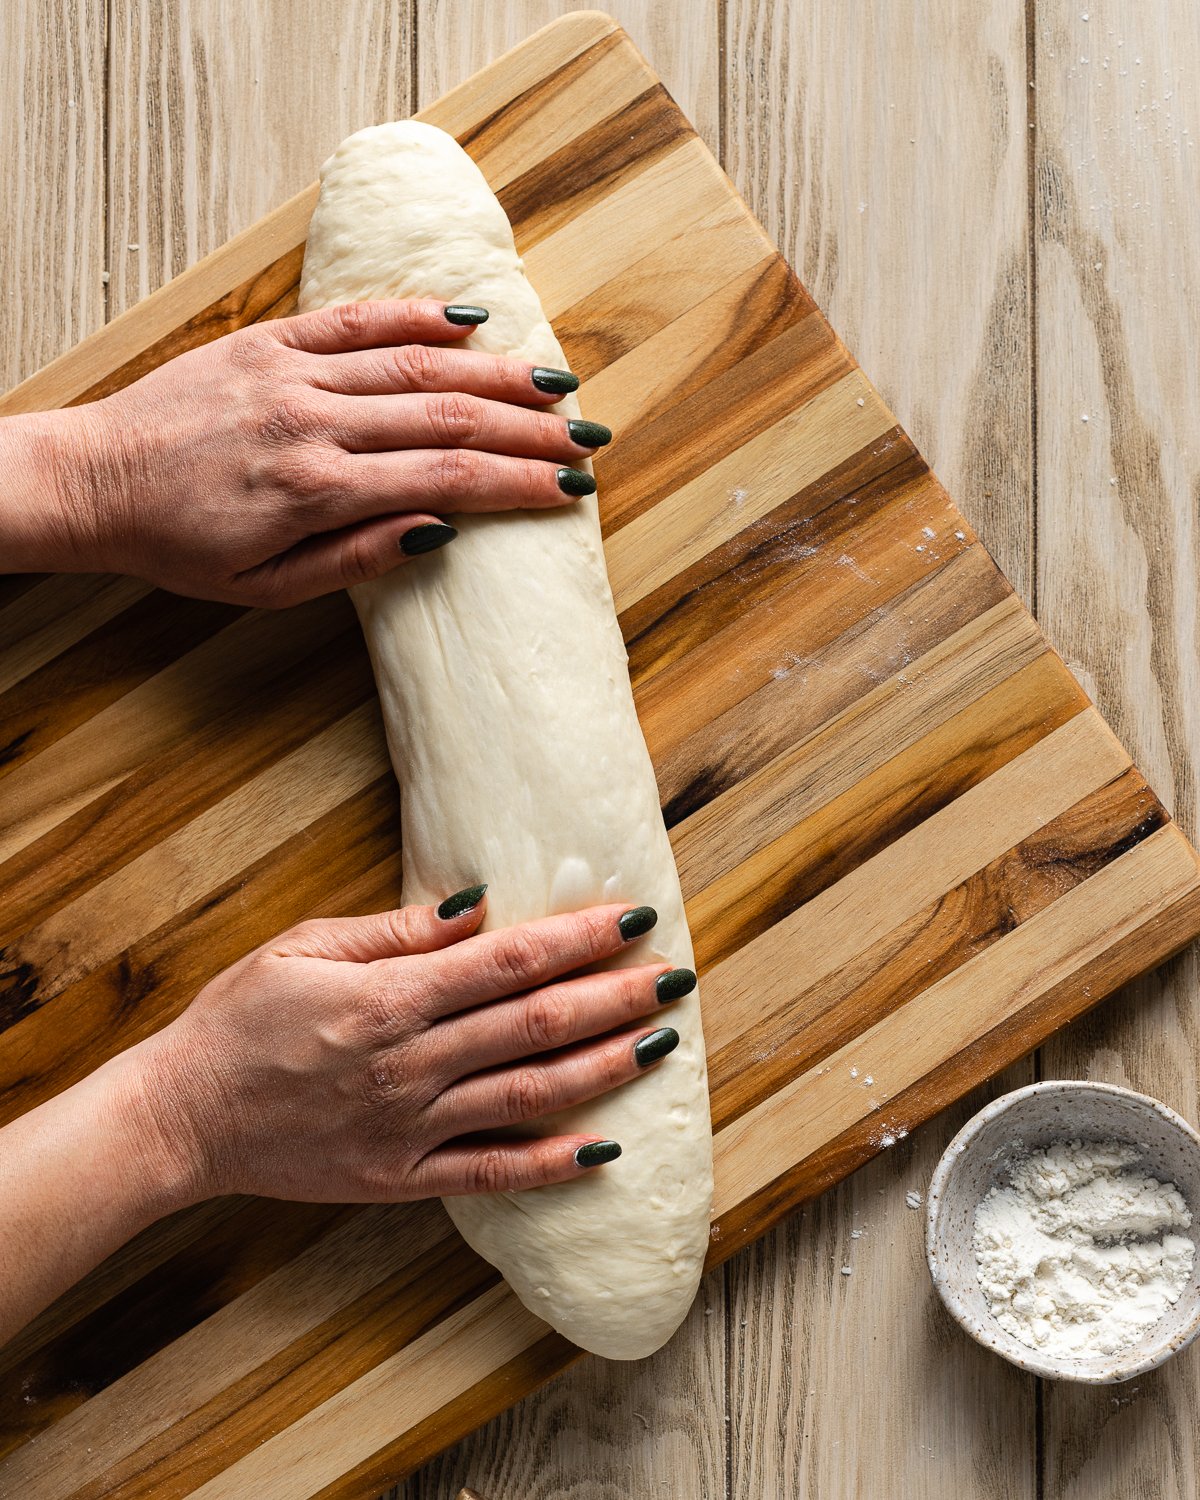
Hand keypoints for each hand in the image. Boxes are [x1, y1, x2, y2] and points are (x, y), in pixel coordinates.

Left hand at [6, 299, 609, 604]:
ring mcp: (291, 371)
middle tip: (585, 440)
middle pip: (447, 417)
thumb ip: (355, 560)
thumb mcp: (266, 586)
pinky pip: (355, 319)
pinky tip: (470, 321)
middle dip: (527, 429)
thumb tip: (438, 534)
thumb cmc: (182, 546)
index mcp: (316, 490)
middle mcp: (313, 421)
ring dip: (493, 374)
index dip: (516, 483)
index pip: (446, 479)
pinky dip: (416, 315)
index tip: (567, 490)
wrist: (97, 481)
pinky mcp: (269, 339)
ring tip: (553, 385)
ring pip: (415, 363)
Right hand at [131, 891, 691, 1200]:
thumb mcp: (305, 947)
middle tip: (674, 977)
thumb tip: (480, 905)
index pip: (508, 961)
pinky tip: (606, 1148)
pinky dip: (551, 1164)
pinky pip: (491, 1172)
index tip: (631, 918)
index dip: (577, 938)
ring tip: (659, 1043)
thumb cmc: (242, 1019)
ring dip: (603, 1068)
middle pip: (536, 1025)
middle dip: (614, 997)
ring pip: (530, 1096)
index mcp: (389, 997)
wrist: (183, 1116)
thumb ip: (397, 930)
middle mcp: (410, 1063)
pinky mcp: (402, 1177)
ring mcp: (410, 1127)